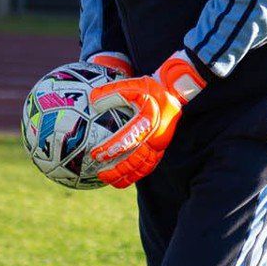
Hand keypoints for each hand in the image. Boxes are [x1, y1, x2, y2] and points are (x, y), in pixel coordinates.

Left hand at [87, 52, 206, 186]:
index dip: (112, 148)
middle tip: (101, 173)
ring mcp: (161, 144)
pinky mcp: (162, 149)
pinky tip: (122, 180)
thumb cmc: (150, 89)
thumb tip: (92, 99)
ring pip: (144, 166)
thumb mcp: (134, 84)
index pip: (129, 137)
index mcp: (150, 119)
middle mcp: (157, 134)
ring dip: (127, 175)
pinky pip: (149, 166)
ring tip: (109, 181)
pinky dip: (136, 174)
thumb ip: (113, 90)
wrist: (174, 94)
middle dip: (118, 168)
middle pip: (137, 158)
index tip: (96, 154)